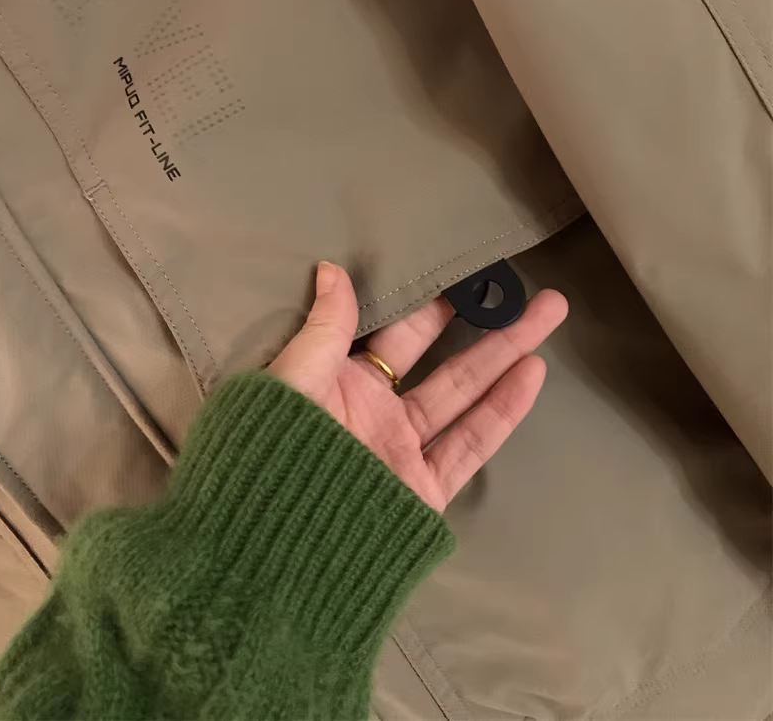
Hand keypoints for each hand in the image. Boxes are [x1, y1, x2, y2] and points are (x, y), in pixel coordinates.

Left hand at [268, 262, 566, 512]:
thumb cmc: (272, 452)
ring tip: (549, 312)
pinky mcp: (423, 490)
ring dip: (507, 354)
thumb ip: (323, 329)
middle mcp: (376, 412)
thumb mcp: (291, 380)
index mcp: (339, 382)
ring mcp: (402, 451)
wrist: (266, 546)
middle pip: (441, 357)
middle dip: (484, 321)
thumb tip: (331, 269)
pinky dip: (503, 409)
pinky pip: (470, 444)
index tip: (461, 271)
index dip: (427, 303)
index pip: (394, 333)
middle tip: (522, 287)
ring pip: (465, 393)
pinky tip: (532, 372)